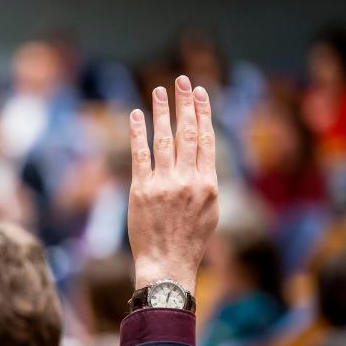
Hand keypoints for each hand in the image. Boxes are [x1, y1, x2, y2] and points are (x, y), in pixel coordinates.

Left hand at [128, 76, 218, 292]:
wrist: (168, 264)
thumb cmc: (190, 241)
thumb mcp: (210, 212)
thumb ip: (206, 183)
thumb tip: (203, 162)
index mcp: (209, 183)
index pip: (206, 139)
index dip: (203, 113)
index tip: (200, 92)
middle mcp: (188, 180)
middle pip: (187, 133)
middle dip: (185, 103)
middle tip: (181, 81)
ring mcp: (164, 184)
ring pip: (164, 139)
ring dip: (162, 112)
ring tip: (159, 90)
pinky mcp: (141, 190)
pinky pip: (139, 155)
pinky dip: (137, 133)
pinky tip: (135, 115)